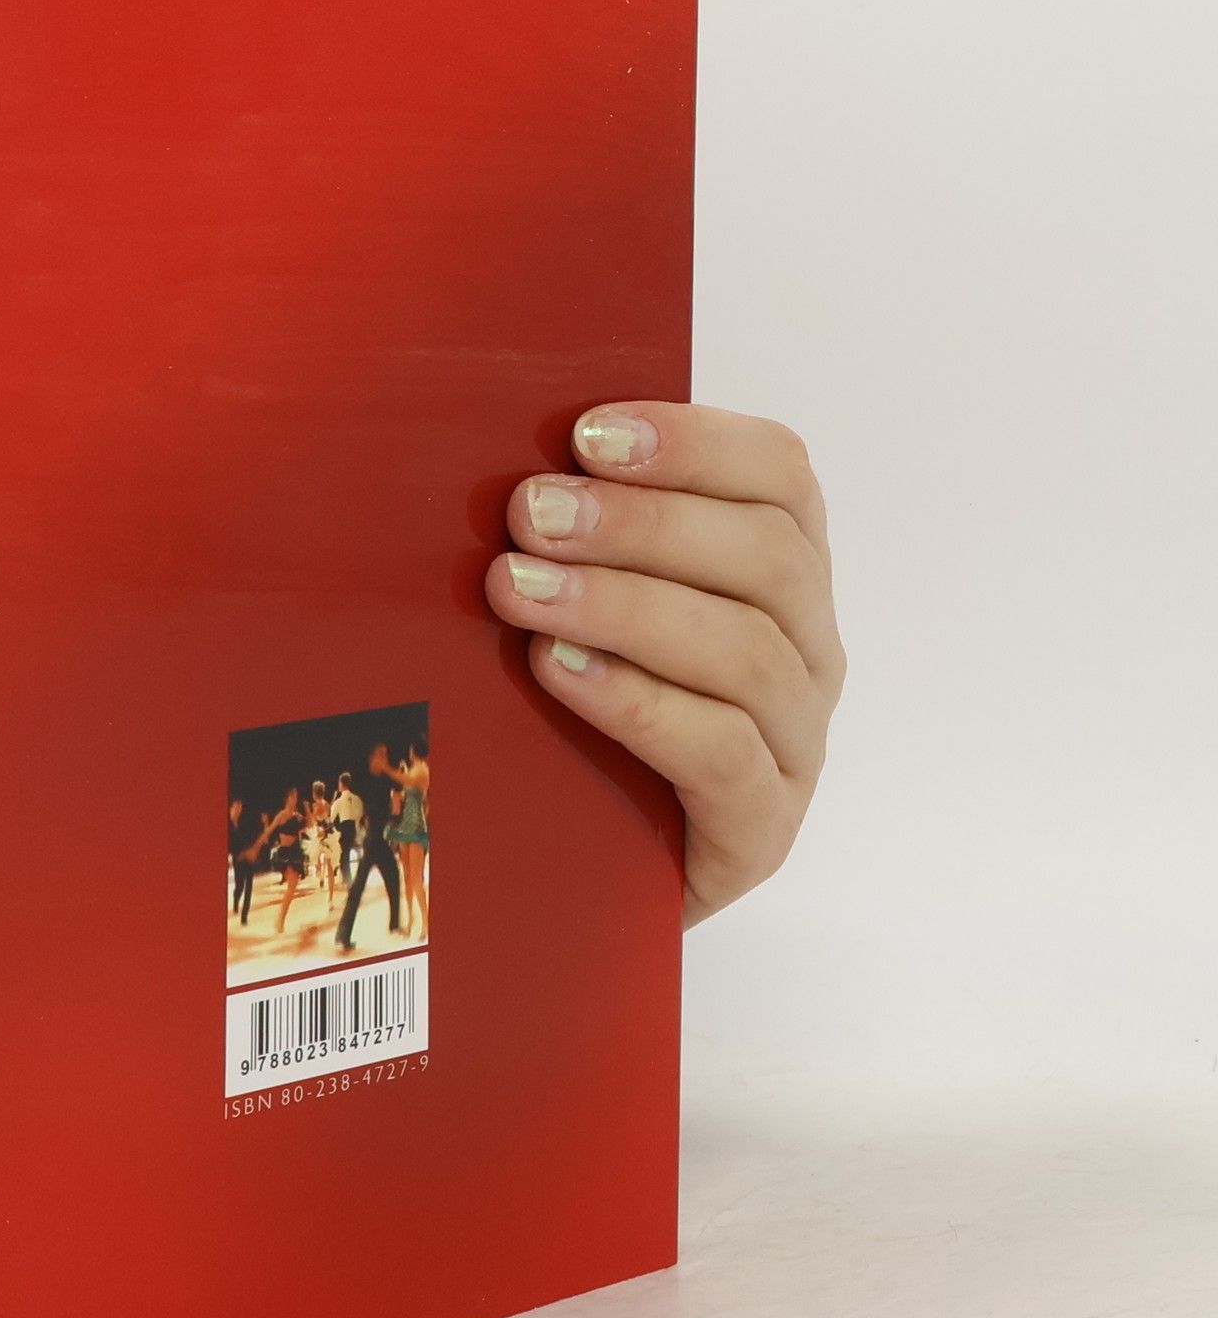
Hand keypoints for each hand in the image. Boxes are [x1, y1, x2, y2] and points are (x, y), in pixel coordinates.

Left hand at [482, 402, 844, 926]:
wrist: (573, 883)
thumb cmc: (571, 730)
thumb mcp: (578, 617)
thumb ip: (576, 542)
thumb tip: (510, 463)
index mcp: (780, 580)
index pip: (780, 477)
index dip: (693, 442)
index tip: (586, 435)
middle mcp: (807, 655)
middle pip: (765, 558)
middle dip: (641, 523)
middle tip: (530, 513)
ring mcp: (795, 746)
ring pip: (746, 651)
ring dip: (625, 605)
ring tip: (519, 589)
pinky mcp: (762, 830)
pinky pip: (722, 754)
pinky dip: (637, 701)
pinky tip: (559, 670)